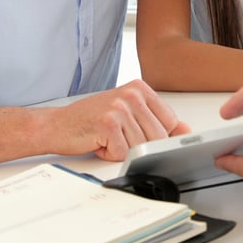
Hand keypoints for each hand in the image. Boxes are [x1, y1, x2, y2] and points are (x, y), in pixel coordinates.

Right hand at [51, 79, 190, 161]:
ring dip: (123, 150)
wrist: (56, 125)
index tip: (141, 135)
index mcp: (139, 88)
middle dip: (139, 145)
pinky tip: (98, 142)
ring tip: (107, 138)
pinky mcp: (108, 124)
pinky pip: (122, 153)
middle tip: (118, 137)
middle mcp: (131, 94)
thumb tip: (186, 130)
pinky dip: (109, 154)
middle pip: (158, 136)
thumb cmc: (91, 120)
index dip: (158, 136)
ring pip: (141, 146)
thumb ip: (156, 120)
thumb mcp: (128, 113)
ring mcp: (120, 108)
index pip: (170, 121)